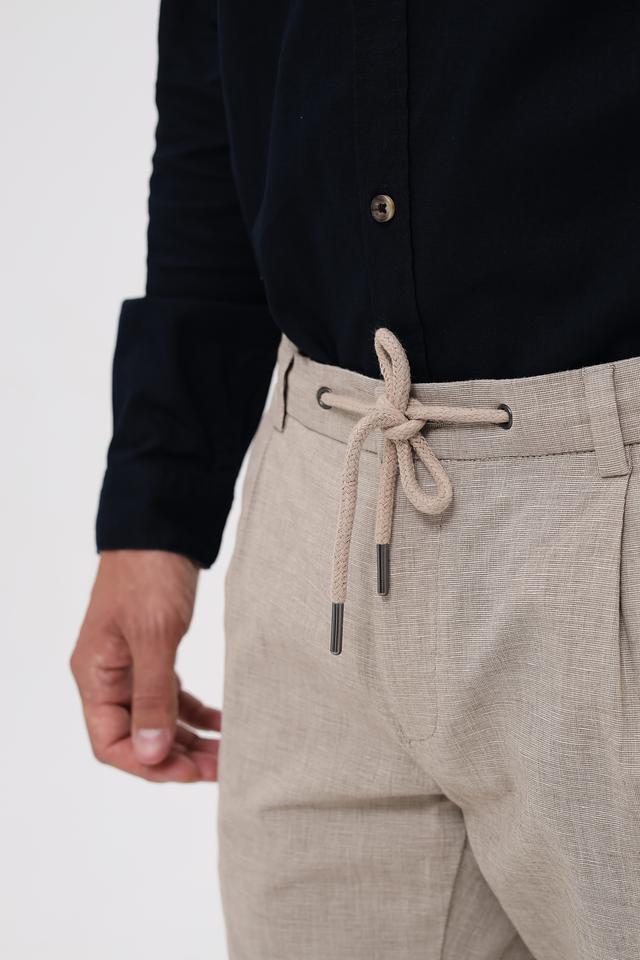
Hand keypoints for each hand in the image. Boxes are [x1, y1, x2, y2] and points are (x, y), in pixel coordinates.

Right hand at [71, 549, 219, 782]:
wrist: (161, 526)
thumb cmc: (149, 573)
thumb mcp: (154, 636)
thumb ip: (152, 696)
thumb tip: (149, 753)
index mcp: (96, 675)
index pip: (111, 743)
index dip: (149, 765)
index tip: (190, 773)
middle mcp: (109, 675)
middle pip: (137, 736)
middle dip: (177, 757)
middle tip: (220, 768)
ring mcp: (130, 664)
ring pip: (158, 718)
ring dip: (190, 739)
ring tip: (228, 753)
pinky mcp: (153, 651)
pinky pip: (172, 695)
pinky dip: (196, 712)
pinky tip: (222, 722)